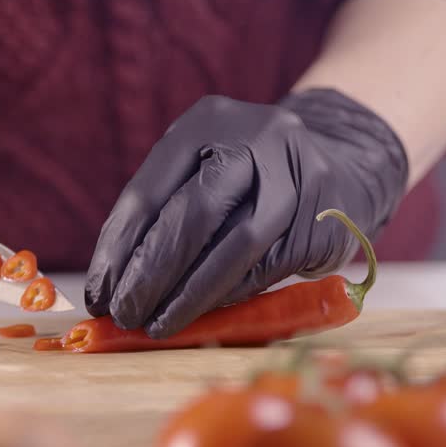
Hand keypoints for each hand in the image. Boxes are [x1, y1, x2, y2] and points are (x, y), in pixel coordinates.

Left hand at [84, 89, 407, 337]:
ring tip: (158, 325)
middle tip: (124, 314)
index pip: (149, 192)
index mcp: (207, 121)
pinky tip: (205, 313)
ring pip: (236, 247)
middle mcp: (256, 139)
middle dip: (152, 274)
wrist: (348, 158)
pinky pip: (269, 267)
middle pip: (193, 214)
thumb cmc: (250, 174)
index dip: (118, 249)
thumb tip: (114, 284)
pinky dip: (231, 294)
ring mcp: (298, 177)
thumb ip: (163, 211)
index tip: (97, 294)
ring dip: (191, 295)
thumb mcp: (204, 165)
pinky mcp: (328, 218)